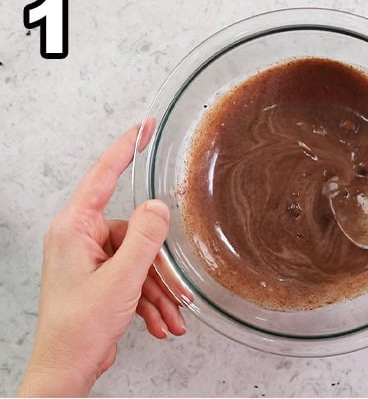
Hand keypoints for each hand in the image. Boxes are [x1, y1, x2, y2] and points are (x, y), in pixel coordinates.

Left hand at [18, 119, 187, 396]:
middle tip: (175, 288)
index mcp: (75, 228)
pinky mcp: (98, 278)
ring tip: (169, 315)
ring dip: (157, 290)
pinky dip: (150, 300)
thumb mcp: (122, 279)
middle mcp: (79, 239)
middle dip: (159, 266)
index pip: (103, 176)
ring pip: (139, 260)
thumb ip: (145, 238)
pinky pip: (134, 278)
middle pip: (136, 232)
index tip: (142, 126)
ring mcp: (88, 259)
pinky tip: (159, 322)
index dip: (125, 148)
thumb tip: (157, 206)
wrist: (67, 366)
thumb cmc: (79, 326)